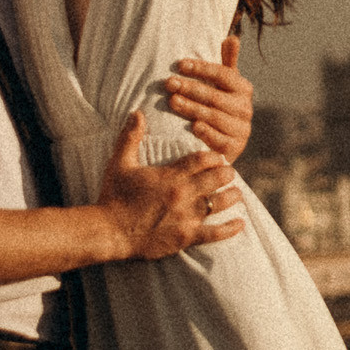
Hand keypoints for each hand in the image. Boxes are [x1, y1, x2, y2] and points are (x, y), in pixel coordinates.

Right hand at [96, 111, 244, 259]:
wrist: (109, 231)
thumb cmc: (113, 197)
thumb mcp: (119, 163)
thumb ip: (130, 137)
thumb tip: (137, 113)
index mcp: (169, 175)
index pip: (201, 159)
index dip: (213, 156)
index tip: (217, 157)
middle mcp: (182, 194)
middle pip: (216, 178)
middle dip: (226, 173)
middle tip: (229, 173)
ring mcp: (186, 216)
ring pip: (220, 202)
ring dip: (232, 196)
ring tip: (237, 193)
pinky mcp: (186, 236)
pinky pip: (215, 233)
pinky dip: (230, 228)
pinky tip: (240, 222)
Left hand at [162, 33, 254, 163]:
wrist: (223, 146)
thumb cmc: (219, 108)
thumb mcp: (223, 85)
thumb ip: (227, 63)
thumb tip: (232, 37)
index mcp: (243, 89)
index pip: (223, 74)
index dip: (202, 69)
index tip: (179, 64)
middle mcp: (245, 108)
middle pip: (215, 95)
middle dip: (190, 88)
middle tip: (169, 82)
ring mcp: (241, 130)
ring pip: (214, 116)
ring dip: (192, 108)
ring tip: (172, 101)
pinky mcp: (234, 148)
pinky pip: (220, 139)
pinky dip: (207, 133)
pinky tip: (193, 127)